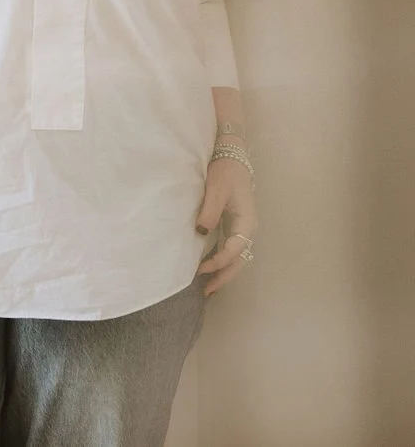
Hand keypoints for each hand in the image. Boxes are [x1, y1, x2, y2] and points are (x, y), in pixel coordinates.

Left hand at [195, 155, 257, 295]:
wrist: (232, 154)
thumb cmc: (225, 171)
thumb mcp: (216, 188)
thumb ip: (210, 211)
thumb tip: (201, 233)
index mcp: (247, 222)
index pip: (234, 250)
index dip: (218, 262)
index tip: (200, 269)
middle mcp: (248, 229)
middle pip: (239, 261)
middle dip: (224, 277)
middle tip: (206, 292)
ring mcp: (242, 227)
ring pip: (237, 258)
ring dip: (224, 272)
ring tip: (208, 287)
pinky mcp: (235, 224)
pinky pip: (231, 249)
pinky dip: (223, 261)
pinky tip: (211, 267)